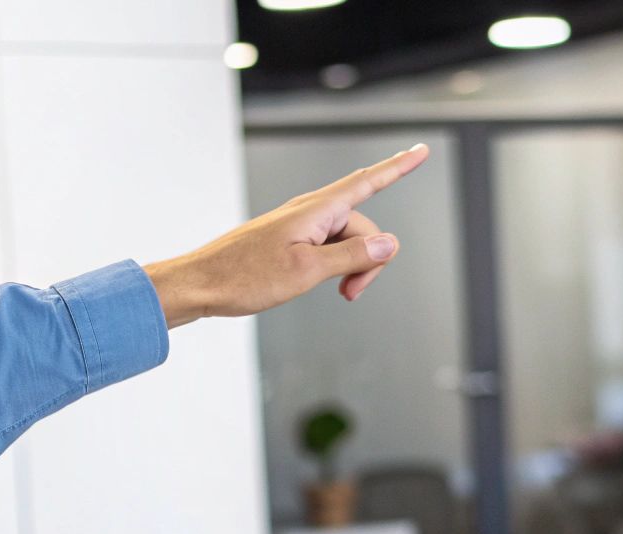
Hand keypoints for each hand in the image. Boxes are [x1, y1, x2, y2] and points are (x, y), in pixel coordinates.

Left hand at [144, 144, 429, 326]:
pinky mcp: (291, 240)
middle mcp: (310, 211)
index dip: (399, 168)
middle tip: (350, 294)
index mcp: (316, 211)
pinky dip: (336, 266)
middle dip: (369, 260)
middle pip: (364, 227)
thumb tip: (389, 243)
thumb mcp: (307, 272)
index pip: (368, 182)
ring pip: (348, 240)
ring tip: (339, 293)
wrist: (200, 284)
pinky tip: (323, 282)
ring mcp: (300, 225)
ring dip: (352, 268)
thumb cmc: (244, 277)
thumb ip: (352, 256)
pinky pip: (329, 246)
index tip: (422, 151)